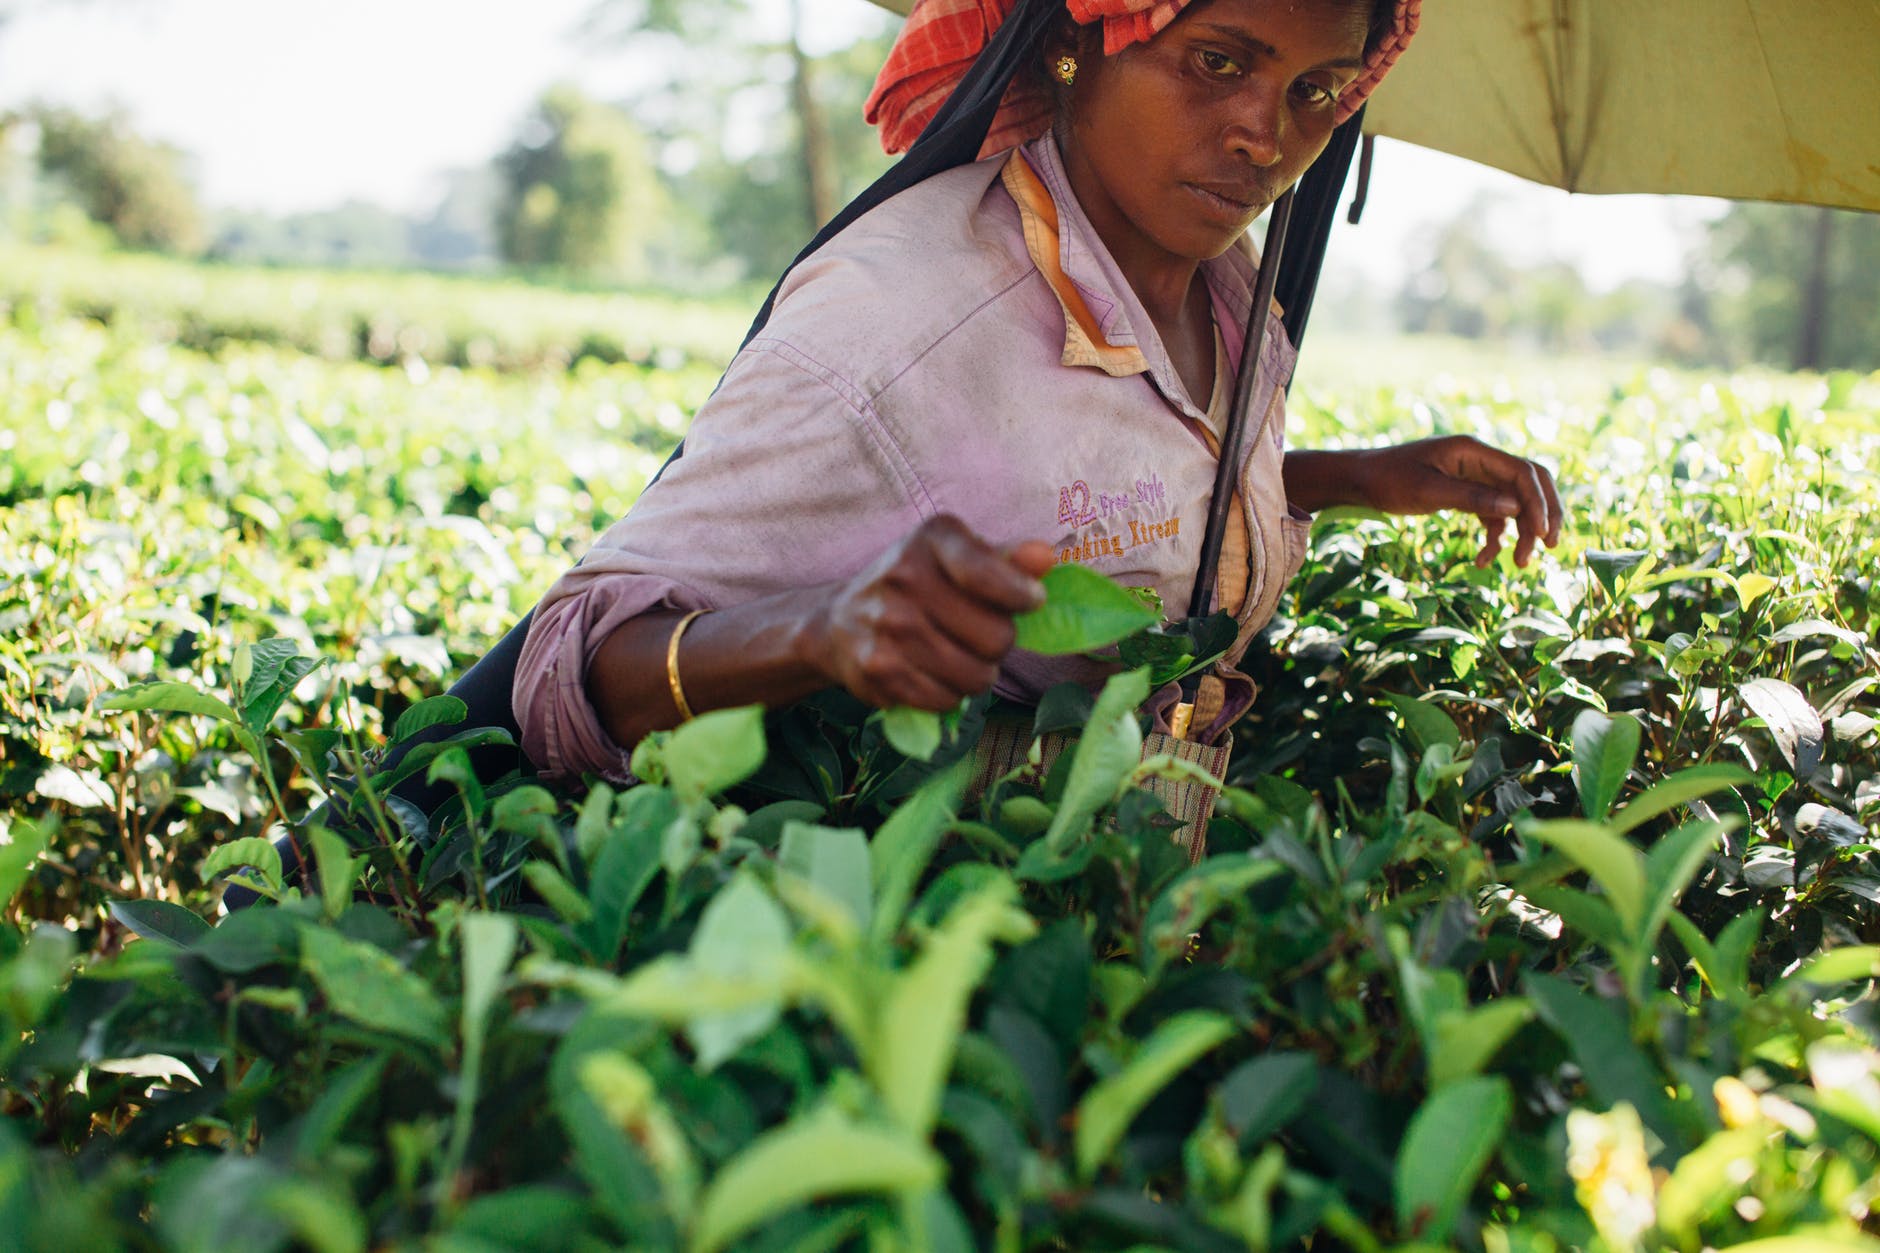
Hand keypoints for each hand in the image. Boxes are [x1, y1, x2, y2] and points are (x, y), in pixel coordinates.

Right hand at [806, 515, 1054, 709]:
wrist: (839, 623)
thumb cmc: (917, 587)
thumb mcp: (956, 558)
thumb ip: (1006, 559)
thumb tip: (1046, 558)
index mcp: (933, 538)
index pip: (987, 574)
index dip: (1020, 596)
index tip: (1030, 601)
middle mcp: (904, 577)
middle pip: (996, 638)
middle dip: (998, 645)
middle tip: (978, 637)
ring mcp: (887, 625)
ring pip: (975, 677)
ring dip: (976, 675)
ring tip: (957, 658)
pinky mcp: (877, 669)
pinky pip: (946, 701)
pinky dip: (948, 695)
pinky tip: (930, 674)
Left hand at [1355, 435, 1562, 567]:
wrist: (1359, 481)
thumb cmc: (1387, 480)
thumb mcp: (1427, 490)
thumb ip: (1471, 497)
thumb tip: (1514, 507)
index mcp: (1472, 451)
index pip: (1522, 472)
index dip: (1538, 502)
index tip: (1541, 534)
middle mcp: (1479, 460)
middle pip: (1528, 484)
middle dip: (1543, 514)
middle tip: (1551, 546)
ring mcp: (1473, 477)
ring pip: (1513, 503)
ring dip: (1520, 532)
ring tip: (1519, 563)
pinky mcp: (1465, 493)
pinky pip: (1492, 515)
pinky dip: (1494, 537)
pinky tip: (1484, 561)